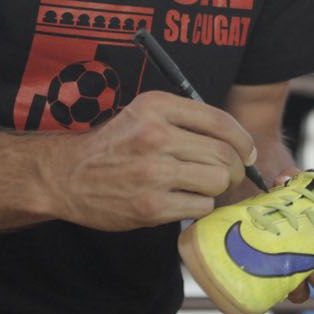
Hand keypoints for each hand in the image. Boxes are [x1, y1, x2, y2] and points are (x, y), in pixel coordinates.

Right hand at [42, 91, 253, 229]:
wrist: (66, 176)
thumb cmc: (114, 146)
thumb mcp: (145, 115)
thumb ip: (187, 120)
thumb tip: (238, 142)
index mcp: (156, 107)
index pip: (220, 121)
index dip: (242, 140)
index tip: (247, 152)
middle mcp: (155, 136)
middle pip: (224, 154)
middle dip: (234, 167)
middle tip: (227, 174)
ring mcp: (153, 173)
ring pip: (217, 181)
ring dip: (215, 187)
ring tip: (198, 186)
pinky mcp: (151, 206)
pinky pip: (201, 206)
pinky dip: (198, 206)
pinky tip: (181, 200)